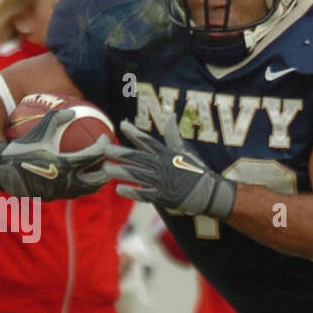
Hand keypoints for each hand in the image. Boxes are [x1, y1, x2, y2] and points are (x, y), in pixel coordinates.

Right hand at [0, 109, 110, 199]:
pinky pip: (73, 192)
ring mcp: (60, 192)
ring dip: (96, 180)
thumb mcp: (38, 130)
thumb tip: (73, 111)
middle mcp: (65, 182)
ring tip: (99, 170)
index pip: (93, 156)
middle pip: (98, 180)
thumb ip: (56, 119)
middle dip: (108, 170)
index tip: (105, 139)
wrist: (1, 170)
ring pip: (87, 189)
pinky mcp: (53, 197)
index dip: (103, 146)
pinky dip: (81, 185)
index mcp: (65, 165)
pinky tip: (81, 176)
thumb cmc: (20, 147)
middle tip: (110, 160)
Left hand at [103, 111, 235, 218]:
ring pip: (137, 174)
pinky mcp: (163, 197)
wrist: (208, 193)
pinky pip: (144, 194)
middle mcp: (162, 166)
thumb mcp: (183, 151)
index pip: (148, 141)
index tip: (122, 124)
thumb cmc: (194, 171)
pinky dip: (132, 192)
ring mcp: (162, 182)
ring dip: (120, 171)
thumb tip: (170, 115)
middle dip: (119, 153)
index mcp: (166, 154)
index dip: (134, 132)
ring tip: (105, 169)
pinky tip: (119, 189)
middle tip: (104, 149)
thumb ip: (173, 135)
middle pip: (137, 157)